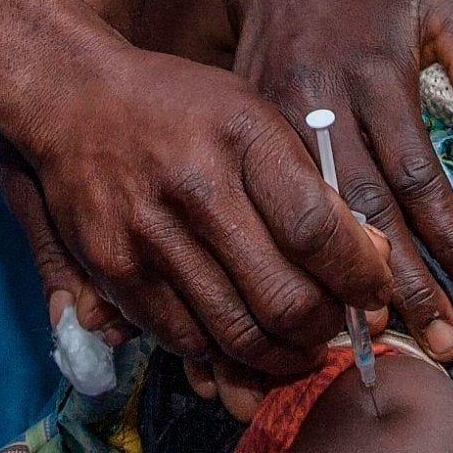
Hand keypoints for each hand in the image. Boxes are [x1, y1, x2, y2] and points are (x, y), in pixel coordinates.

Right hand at [0, 23, 389, 377]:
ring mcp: (150, 234)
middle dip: (324, 326)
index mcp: (244, 136)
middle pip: (283, 295)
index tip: (374, 289)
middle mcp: (197, 186)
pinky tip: (243, 338)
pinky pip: (185, 339)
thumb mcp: (256, 114)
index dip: (358, 275)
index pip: (316, 229)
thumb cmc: (183, 105)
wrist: (77, 98)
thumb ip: (311, 183)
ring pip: (237, 332)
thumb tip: (370, 257)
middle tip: (334, 324)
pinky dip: (223, 352)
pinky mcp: (116, 270)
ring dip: (280, 354)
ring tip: (297, 345)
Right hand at [228, 0, 452, 361]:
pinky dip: (292, 259)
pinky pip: (268, 209)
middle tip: (441, 339)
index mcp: (373, 73)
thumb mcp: (438, 1)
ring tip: (386, 337)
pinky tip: (315, 299)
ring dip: (349, 283)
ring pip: (313, 219)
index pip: (416, 171)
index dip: (449, 234)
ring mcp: (274, 123)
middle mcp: (321, 102)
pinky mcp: (243, 137)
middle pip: (367, 209)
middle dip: (406, 282)